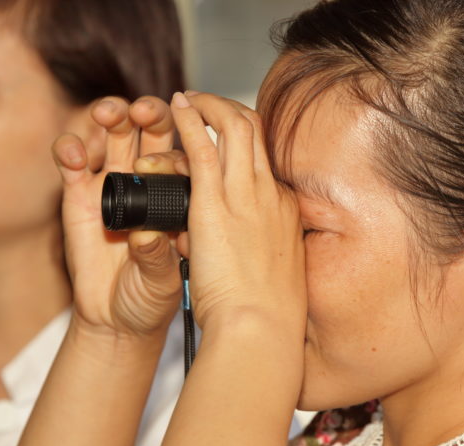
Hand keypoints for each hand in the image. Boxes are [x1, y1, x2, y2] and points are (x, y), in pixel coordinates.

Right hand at [53, 96, 182, 339]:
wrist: (119, 320)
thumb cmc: (153, 295)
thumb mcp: (163, 278)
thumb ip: (157, 256)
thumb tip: (147, 236)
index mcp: (180, 194)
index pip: (184, 154)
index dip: (184, 144)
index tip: (186, 146)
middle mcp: (148, 180)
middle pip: (150, 130)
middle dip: (150, 113)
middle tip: (146, 112)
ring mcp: (113, 183)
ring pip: (114, 135)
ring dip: (112, 115)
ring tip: (111, 115)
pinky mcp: (78, 195)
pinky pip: (72, 163)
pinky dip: (71, 150)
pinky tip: (76, 154)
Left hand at [169, 91, 306, 337]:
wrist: (262, 328)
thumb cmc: (265, 315)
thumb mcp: (271, 274)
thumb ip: (254, 252)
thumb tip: (230, 249)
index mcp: (284, 212)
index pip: (266, 162)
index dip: (247, 141)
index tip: (227, 137)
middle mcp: (270, 195)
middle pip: (257, 133)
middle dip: (229, 109)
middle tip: (206, 103)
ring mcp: (246, 196)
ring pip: (234, 128)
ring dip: (209, 106)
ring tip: (188, 99)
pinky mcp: (216, 204)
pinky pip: (203, 146)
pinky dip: (191, 120)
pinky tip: (178, 106)